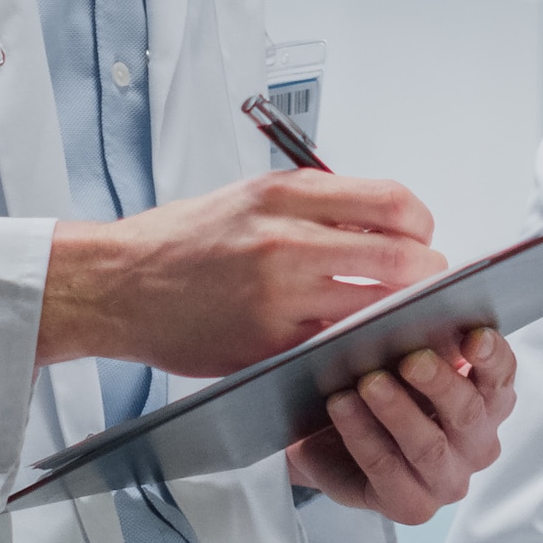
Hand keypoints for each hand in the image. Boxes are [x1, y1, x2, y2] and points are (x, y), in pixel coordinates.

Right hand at [45, 170, 446, 375]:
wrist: (115, 284)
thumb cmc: (179, 241)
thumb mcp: (249, 198)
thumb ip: (314, 206)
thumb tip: (382, 223)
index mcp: (284, 196)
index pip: (393, 203)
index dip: (422, 225)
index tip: (421, 238)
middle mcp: (285, 241)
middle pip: (400, 259)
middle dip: (427, 276)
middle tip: (426, 284)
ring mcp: (278, 297)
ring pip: (376, 309)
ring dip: (400, 317)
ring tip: (400, 319)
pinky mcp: (268, 345)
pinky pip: (336, 347)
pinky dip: (356, 346)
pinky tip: (358, 344)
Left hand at [286, 323, 519, 524]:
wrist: (330, 442)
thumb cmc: (379, 391)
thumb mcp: (401, 361)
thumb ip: (421, 342)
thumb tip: (414, 307)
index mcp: (487, 402)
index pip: (501, 376)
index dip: (491, 356)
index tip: (472, 335)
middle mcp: (477, 444)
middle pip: (468, 413)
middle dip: (440, 383)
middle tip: (412, 358)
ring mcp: (447, 480)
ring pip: (428, 446)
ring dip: (397, 411)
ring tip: (368, 382)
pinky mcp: (412, 506)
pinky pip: (387, 470)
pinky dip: (362, 435)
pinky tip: (341, 406)